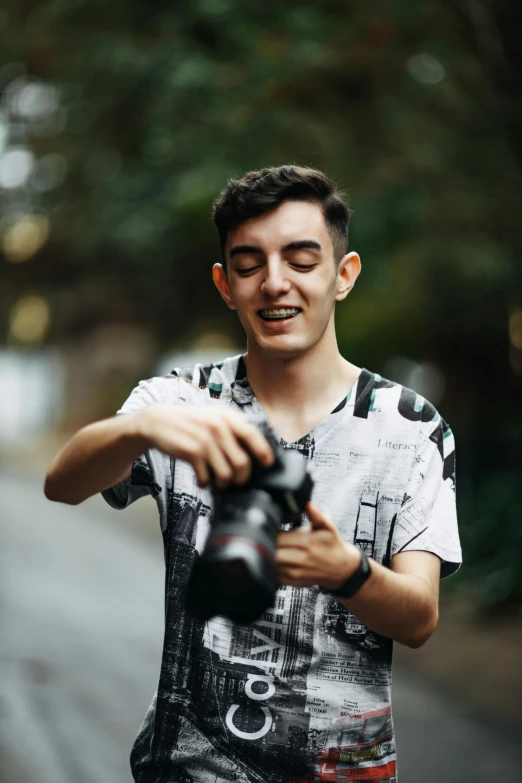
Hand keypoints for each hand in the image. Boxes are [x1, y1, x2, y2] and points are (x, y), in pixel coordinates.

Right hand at [138, 404, 274, 488]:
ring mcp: (205, 440)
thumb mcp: (214, 415)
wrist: (158, 421)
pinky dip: (205, 483)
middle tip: (237, 481)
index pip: (252, 434)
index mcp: (227, 416)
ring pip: (226, 474)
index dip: (263, 451)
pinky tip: (202, 479)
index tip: (267, 463)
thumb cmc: (191, 422)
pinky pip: (207, 478)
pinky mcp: (192, 452)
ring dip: (224, 484)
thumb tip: (257, 448)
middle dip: (242, 478)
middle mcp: (218, 426)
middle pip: (242, 462)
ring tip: (219, 481)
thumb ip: (234, 427)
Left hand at [275, 501, 359, 589]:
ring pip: (271, 564)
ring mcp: (296, 573)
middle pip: (272, 551)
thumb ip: (316, 514)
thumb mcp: (328, 526)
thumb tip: (308, 504)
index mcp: (307, 543)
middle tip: (270, 537)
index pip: (278, 537)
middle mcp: (300, 559)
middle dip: (268, 543)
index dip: (272, 531)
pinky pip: (274, 575)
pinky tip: (278, 558)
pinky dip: (272, 566)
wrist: (341, 568)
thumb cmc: (332, 545)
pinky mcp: (292, 582)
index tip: (272, 528)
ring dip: (269, 555)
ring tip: (275, 547)